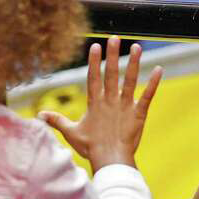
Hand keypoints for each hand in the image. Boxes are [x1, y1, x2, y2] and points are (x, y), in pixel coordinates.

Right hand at [39, 35, 162, 171]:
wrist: (111, 160)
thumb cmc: (91, 148)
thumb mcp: (71, 133)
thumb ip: (57, 121)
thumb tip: (39, 116)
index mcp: (95, 104)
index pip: (93, 78)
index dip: (95, 62)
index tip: (96, 46)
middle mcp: (110, 101)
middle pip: (111, 74)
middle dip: (113, 55)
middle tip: (115, 38)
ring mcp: (125, 107)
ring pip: (130, 81)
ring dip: (134, 64)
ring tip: (137, 47)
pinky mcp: (138, 114)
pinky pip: (147, 96)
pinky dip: (154, 83)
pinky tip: (159, 70)